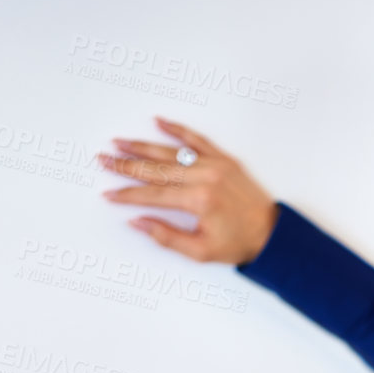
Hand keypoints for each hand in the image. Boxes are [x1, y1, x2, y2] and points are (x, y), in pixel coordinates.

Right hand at [96, 116, 278, 265]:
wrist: (271, 234)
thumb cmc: (237, 245)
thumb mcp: (199, 251)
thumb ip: (166, 236)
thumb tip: (136, 222)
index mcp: (199, 200)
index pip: (154, 195)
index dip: (128, 195)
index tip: (109, 195)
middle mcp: (206, 177)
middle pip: (156, 170)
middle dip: (127, 166)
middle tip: (103, 161)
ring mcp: (215, 164)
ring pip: (171, 152)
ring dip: (143, 147)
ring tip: (119, 143)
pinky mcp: (224, 158)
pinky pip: (196, 139)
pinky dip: (177, 129)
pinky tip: (158, 121)